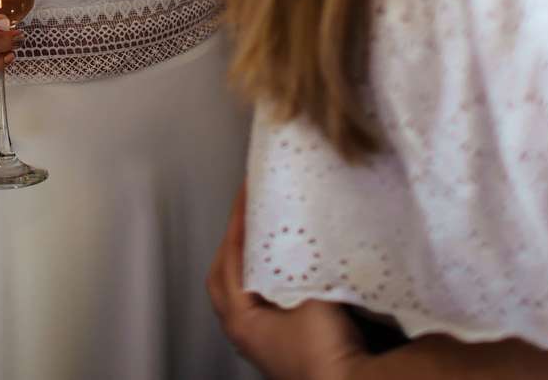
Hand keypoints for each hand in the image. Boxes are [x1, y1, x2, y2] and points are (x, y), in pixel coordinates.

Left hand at [208, 186, 365, 379]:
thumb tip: (302, 230)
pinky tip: (286, 274)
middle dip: (233, 245)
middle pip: (224, 279)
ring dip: (249, 266)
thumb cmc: (323, 350)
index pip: (228, 259)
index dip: (236, 224)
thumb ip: (300, 260)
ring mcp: (263, 344)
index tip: (245, 196)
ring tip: (262, 241)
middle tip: (245, 218)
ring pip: (242, 295)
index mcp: (240, 321)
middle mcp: (245, 335)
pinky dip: (267, 284)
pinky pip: (263, 306)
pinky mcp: (284, 348)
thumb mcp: (310, 292)